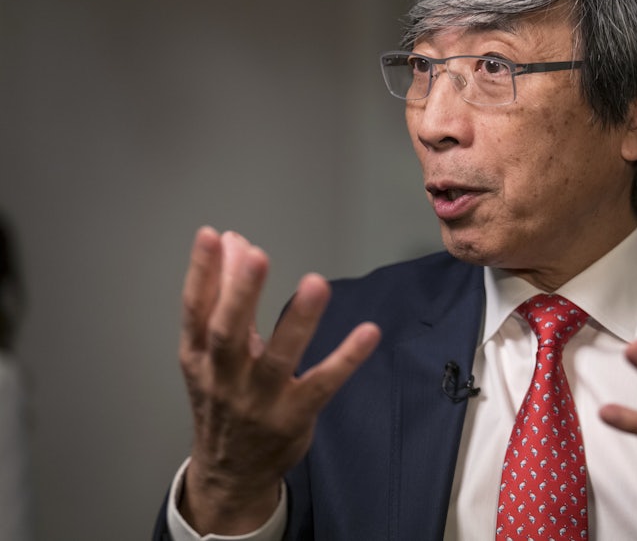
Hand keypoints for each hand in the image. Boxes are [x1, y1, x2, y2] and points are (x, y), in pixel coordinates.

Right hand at [178, 227, 380, 533]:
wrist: (230, 472)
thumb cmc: (223, 398)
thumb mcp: (212, 351)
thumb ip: (225, 296)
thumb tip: (232, 241)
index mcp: (199, 356)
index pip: (196, 310)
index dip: (202, 273)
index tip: (213, 236)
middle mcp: (225, 377)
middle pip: (228, 333)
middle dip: (241, 293)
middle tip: (256, 255)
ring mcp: (260, 400)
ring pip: (278, 359)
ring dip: (298, 321)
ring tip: (315, 284)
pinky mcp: (294, 416)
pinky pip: (323, 385)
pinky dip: (346, 359)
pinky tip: (368, 332)